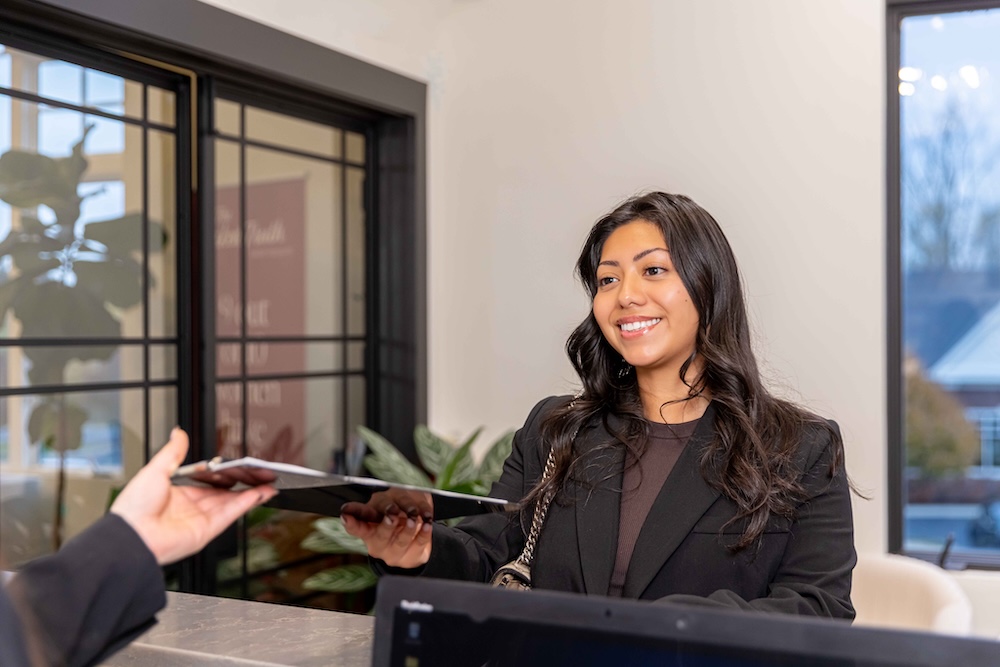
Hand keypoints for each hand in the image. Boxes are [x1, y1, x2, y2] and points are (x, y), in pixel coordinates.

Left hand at [111, 427, 277, 564]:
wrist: (130, 536)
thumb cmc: (134, 507)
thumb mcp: (155, 470)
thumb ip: (173, 452)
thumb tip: (178, 433)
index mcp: (176, 494)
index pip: (206, 483)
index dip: (224, 475)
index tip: (238, 467)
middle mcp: (189, 508)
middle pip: (223, 494)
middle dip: (242, 484)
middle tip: (259, 474)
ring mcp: (199, 520)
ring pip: (231, 504)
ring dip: (251, 494)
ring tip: (268, 483)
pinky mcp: (206, 531)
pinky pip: (230, 514)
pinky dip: (246, 504)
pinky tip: (259, 494)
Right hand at [341, 488, 433, 568]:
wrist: (414, 537)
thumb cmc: (398, 513)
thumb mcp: (390, 502)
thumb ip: (387, 501)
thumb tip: (391, 503)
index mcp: (367, 527)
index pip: (355, 527)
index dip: (350, 521)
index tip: (346, 513)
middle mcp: (378, 542)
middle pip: (381, 534)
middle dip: (387, 523)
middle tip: (392, 513)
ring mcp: (394, 553)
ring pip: (401, 540)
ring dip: (408, 527)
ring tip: (415, 516)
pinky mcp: (411, 557)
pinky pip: (419, 544)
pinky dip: (424, 532)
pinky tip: (428, 524)